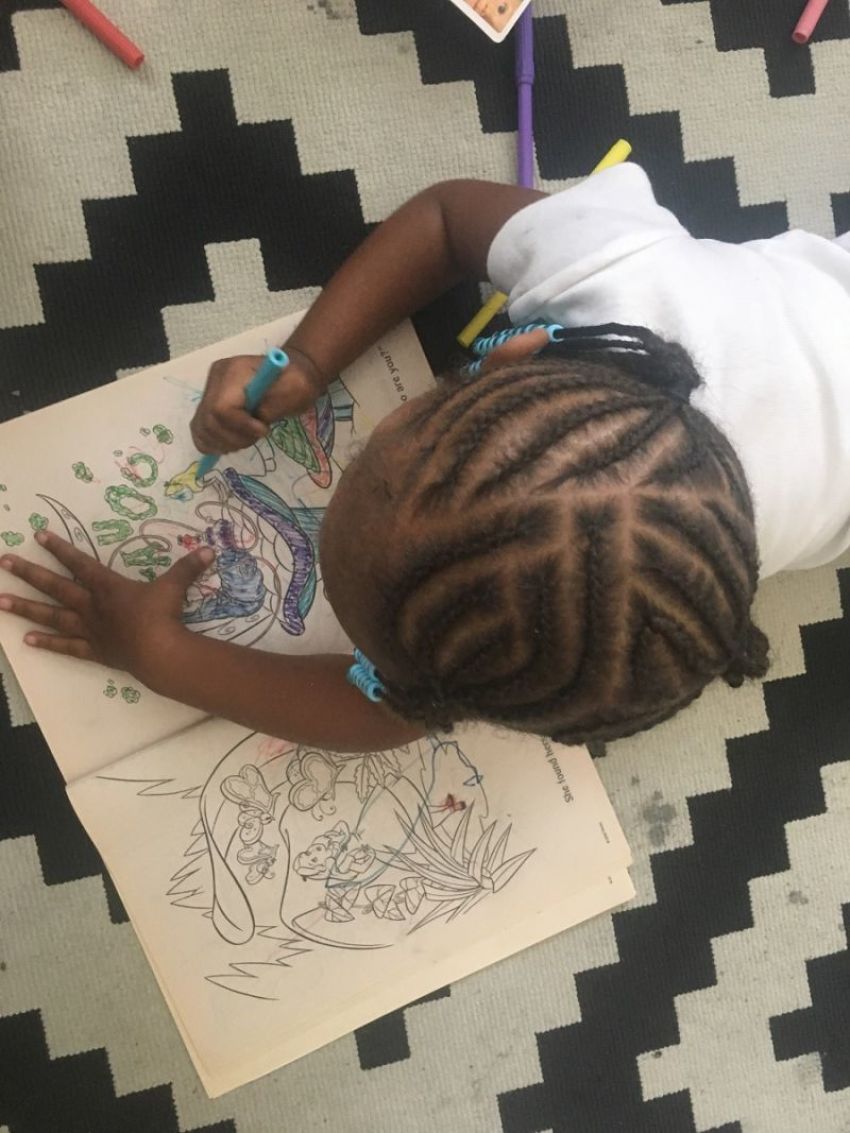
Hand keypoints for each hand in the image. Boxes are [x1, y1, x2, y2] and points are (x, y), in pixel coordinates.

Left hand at [0, 530, 213, 677]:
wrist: (158, 652)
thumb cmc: (163, 616)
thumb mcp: (176, 586)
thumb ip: (189, 567)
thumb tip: (208, 550)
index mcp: (108, 586)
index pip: (79, 562)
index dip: (60, 547)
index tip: (38, 535)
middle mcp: (91, 605)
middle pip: (54, 586)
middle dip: (28, 573)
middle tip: (4, 562)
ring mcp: (89, 629)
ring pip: (51, 615)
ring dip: (25, 607)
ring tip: (0, 601)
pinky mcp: (93, 650)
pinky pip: (65, 646)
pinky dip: (47, 643)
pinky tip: (26, 639)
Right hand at [190, 346, 326, 454]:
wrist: (290, 375)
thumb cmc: (295, 382)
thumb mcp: (294, 392)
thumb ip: (271, 406)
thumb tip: (254, 419)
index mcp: (234, 371)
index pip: (221, 408)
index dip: (240, 426)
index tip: (263, 430)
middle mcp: (215, 378)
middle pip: (208, 421)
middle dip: (233, 438)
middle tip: (255, 437)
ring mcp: (209, 391)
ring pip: (201, 428)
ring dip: (224, 443)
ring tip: (246, 439)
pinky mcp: (209, 404)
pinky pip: (199, 430)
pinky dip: (212, 443)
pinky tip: (231, 443)